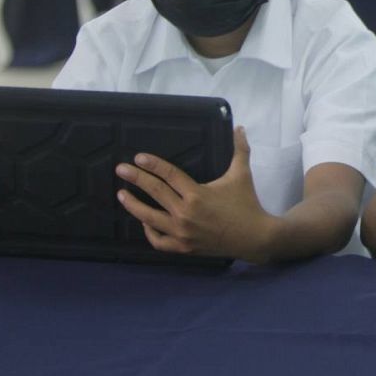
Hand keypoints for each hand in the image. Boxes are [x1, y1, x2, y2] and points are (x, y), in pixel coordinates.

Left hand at [114, 126, 274, 261]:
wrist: (255, 237)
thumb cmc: (247, 204)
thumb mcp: (242, 174)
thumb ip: (240, 150)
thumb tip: (240, 128)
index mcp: (197, 194)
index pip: (169, 175)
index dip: (153, 165)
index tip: (139, 158)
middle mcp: (185, 213)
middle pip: (154, 192)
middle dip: (136, 179)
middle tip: (121, 169)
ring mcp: (182, 232)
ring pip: (149, 218)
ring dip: (133, 205)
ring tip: (122, 195)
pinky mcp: (183, 247)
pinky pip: (158, 241)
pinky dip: (148, 231)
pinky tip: (144, 221)